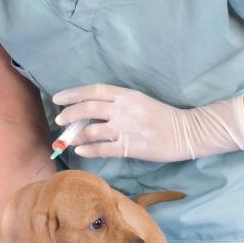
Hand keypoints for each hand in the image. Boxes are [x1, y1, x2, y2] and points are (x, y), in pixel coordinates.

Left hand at [52, 83, 243, 161]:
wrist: (185, 132)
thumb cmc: (162, 116)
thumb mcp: (139, 101)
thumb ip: (117, 103)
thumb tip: (91, 108)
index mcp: (126, 95)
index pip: (93, 91)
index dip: (72, 94)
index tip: (58, 98)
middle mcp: (123, 110)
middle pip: (87, 108)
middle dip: (69, 114)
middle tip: (59, 120)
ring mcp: (126, 129)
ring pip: (91, 130)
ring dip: (75, 135)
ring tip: (68, 140)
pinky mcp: (130, 147)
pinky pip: (103, 149)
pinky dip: (88, 150)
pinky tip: (81, 152)